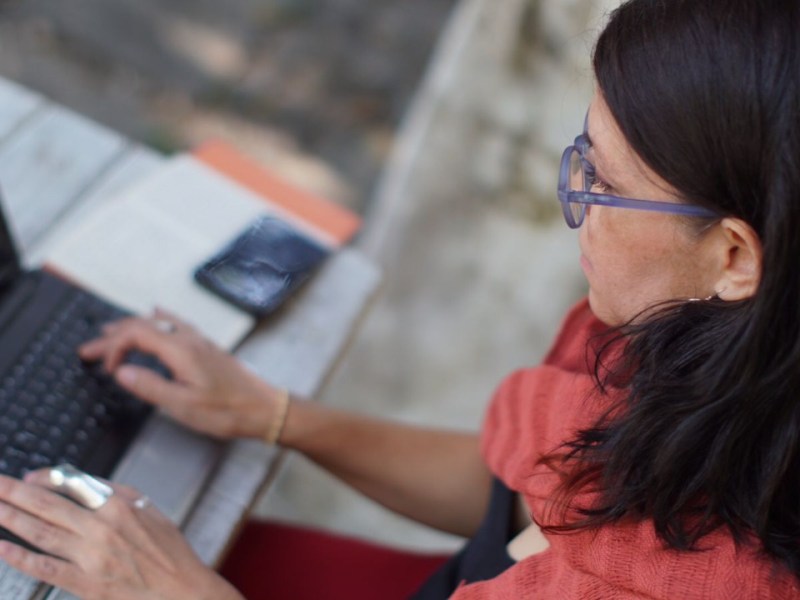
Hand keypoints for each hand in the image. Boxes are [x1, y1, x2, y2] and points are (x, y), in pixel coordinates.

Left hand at [0, 470, 242, 599]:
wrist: (182, 591)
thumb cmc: (169, 552)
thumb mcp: (149, 510)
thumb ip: (116, 494)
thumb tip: (83, 484)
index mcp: (119, 505)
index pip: (72, 484)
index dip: (44, 479)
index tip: (27, 479)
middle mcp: (101, 528)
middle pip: (48, 505)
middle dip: (14, 493)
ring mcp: (90, 556)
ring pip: (40, 532)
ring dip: (10, 519)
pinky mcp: (85, 583)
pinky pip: (45, 567)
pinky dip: (21, 557)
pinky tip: (2, 548)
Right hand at [78, 309, 284, 439]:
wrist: (265, 408)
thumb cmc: (227, 411)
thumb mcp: (183, 406)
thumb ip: (150, 387)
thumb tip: (121, 371)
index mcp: (181, 350)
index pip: (136, 334)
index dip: (113, 347)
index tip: (102, 367)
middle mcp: (190, 339)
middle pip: (143, 325)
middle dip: (113, 336)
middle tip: (88, 349)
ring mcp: (200, 340)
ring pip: (159, 322)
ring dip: (131, 327)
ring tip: (110, 332)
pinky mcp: (207, 347)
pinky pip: (177, 322)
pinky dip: (158, 318)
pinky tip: (158, 312)